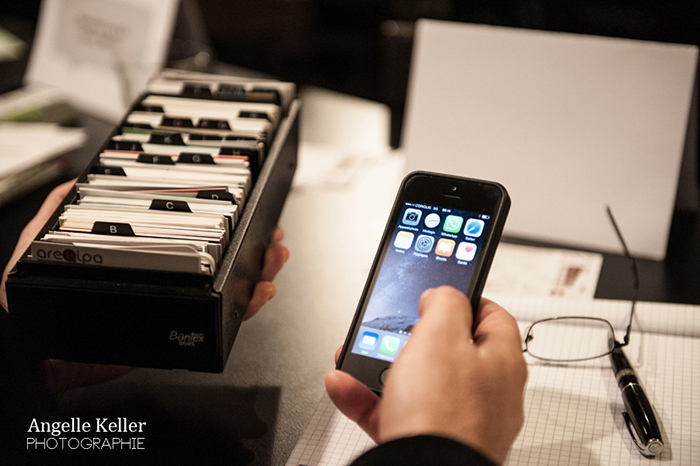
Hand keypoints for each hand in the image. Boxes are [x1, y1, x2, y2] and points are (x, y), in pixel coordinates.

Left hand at [1, 179, 288, 391]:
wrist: (43, 354)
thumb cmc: (42, 300)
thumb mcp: (45, 242)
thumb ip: (59, 208)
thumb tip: (78, 177)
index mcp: (145, 254)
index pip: (190, 232)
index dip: (220, 219)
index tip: (243, 205)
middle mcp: (169, 277)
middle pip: (222, 258)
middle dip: (255, 243)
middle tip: (273, 233)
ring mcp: (179, 304)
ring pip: (232, 286)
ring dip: (261, 270)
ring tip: (276, 257)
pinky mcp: (185, 332)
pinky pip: (227, 319)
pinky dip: (250, 306)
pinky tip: (261, 292)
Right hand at [325, 286, 526, 464]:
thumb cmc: (443, 415)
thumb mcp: (440, 335)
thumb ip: (444, 302)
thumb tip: (441, 295)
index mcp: (501, 362)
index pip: (491, 316)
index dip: (463, 299)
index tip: (438, 294)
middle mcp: (486, 394)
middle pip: (448, 350)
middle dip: (410, 336)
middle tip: (392, 330)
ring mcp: (458, 421)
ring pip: (416, 383)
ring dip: (380, 366)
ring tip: (356, 355)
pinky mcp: (429, 442)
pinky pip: (395, 413)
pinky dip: (368, 399)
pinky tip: (344, 386)